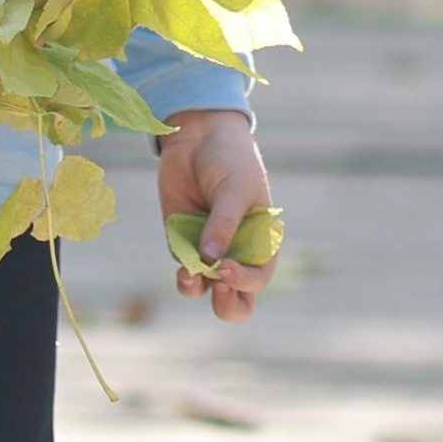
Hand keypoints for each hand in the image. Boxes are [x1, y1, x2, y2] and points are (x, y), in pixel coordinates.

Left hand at [157, 106, 274, 325]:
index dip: (243, 282)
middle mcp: (236, 253)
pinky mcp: (182, 241)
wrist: (198, 136)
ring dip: (195, 289)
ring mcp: (208, 249)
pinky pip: (182, 265)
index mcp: (261, 242)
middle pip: (236, 301)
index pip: (258, 279)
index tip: (224, 268)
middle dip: (227, 304)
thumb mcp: (235, 188)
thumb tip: (209, 260)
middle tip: (217, 285)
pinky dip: (181, 266)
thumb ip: (223, 224)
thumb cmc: (230, 160)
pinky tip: (181, 255)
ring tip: (188, 275)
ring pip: (204, 290)